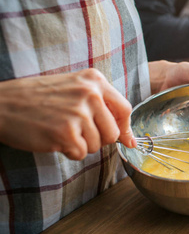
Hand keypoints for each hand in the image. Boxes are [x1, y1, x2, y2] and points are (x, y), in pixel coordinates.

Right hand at [0, 69, 134, 159]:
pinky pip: (81, 153)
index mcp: (94, 80)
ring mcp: (79, 113)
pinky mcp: (66, 132)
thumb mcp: (74, 89)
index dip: (124, 128)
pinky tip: (54, 138)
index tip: (124, 139)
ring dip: (81, 145)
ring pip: (97, 145)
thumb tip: (130, 139)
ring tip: (61, 130)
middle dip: (99, 139)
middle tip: (77, 131)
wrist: (1, 104)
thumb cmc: (38, 98)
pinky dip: (69, 151)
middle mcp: (90, 94)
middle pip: (113, 132)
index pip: (125, 109)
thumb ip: (102, 106)